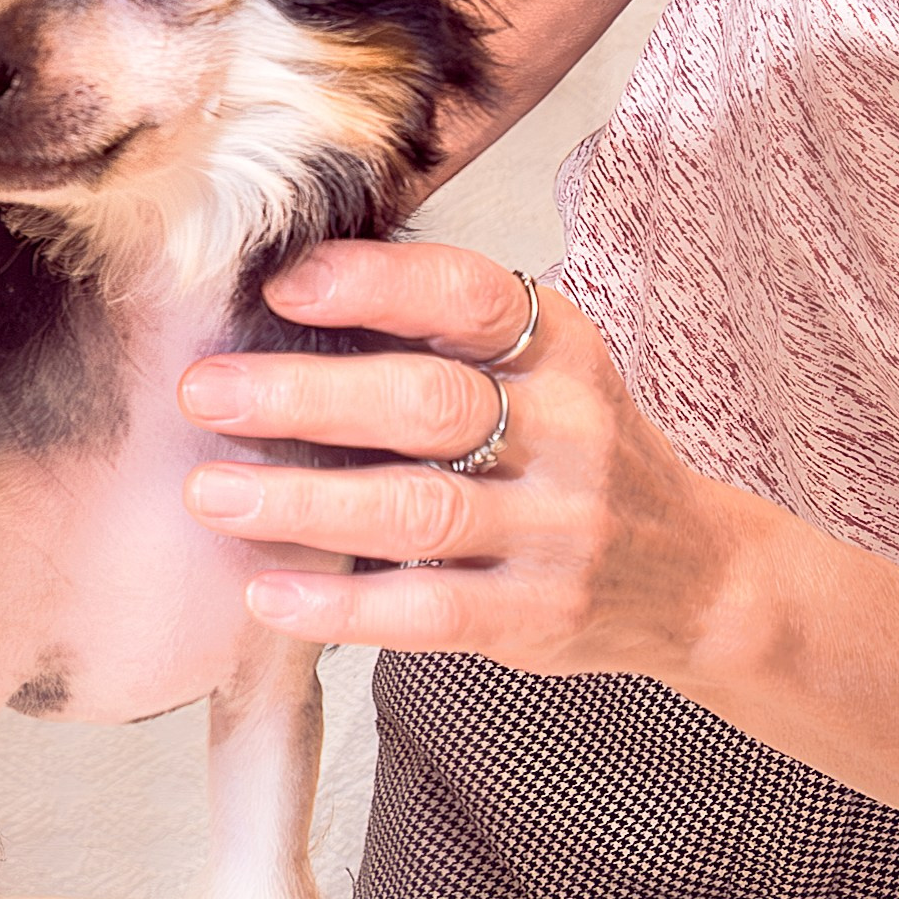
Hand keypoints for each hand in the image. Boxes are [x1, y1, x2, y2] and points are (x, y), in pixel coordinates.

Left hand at [178, 239, 755, 670]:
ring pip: (417, 510)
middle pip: (427, 404)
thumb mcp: (546, 374)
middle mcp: (569, 431)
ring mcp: (557, 529)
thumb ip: (447, 341)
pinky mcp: (537, 614)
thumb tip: (286, 295)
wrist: (693, 576)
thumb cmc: (578, 456)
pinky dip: (340, 606)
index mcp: (560, 348)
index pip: (469, 297)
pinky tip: (268, 596)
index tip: (283, 285)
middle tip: (204, 394)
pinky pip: (427, 609)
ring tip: (211, 494)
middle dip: (304, 397)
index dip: (375, 284)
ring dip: (301, 503)